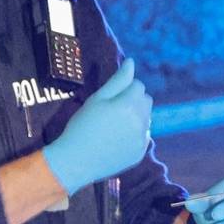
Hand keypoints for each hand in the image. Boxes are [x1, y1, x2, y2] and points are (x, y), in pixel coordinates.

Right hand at [40, 57, 152, 194]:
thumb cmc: (81, 126)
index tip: (109, 99)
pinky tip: (116, 139)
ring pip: (147, 118)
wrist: (76, 161)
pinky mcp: (140, 152)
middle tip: (112, 110)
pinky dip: (134, 134)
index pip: (138, 85)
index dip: (123, 89)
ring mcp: (142, 139)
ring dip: (136, 117)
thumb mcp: (96, 99)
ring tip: (114, 125)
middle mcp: (140, 121)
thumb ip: (117, 80)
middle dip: (133, 101)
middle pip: (146, 100)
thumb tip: (132, 62)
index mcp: (129, 105)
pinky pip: (143, 136)